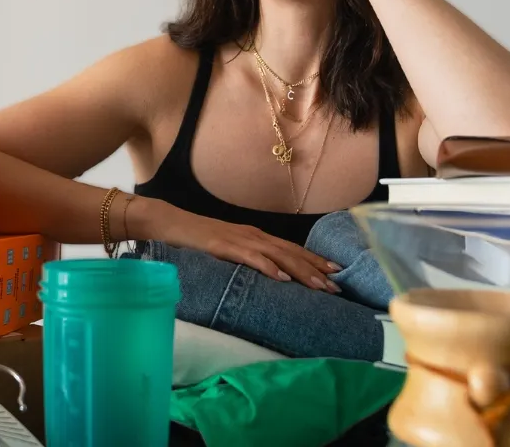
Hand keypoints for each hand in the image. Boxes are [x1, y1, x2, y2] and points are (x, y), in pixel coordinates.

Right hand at [151, 201, 342, 292]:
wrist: (171, 223)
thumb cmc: (198, 239)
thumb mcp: (228, 250)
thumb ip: (247, 258)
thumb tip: (268, 275)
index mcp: (256, 237)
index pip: (292, 249)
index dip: (315, 260)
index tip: (336, 272)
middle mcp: (254, 235)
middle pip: (291, 253)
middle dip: (316, 269)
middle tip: (338, 285)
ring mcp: (240, 240)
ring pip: (278, 256)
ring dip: (301, 271)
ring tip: (320, 286)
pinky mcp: (224, 247)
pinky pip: (251, 258)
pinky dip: (269, 268)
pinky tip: (282, 278)